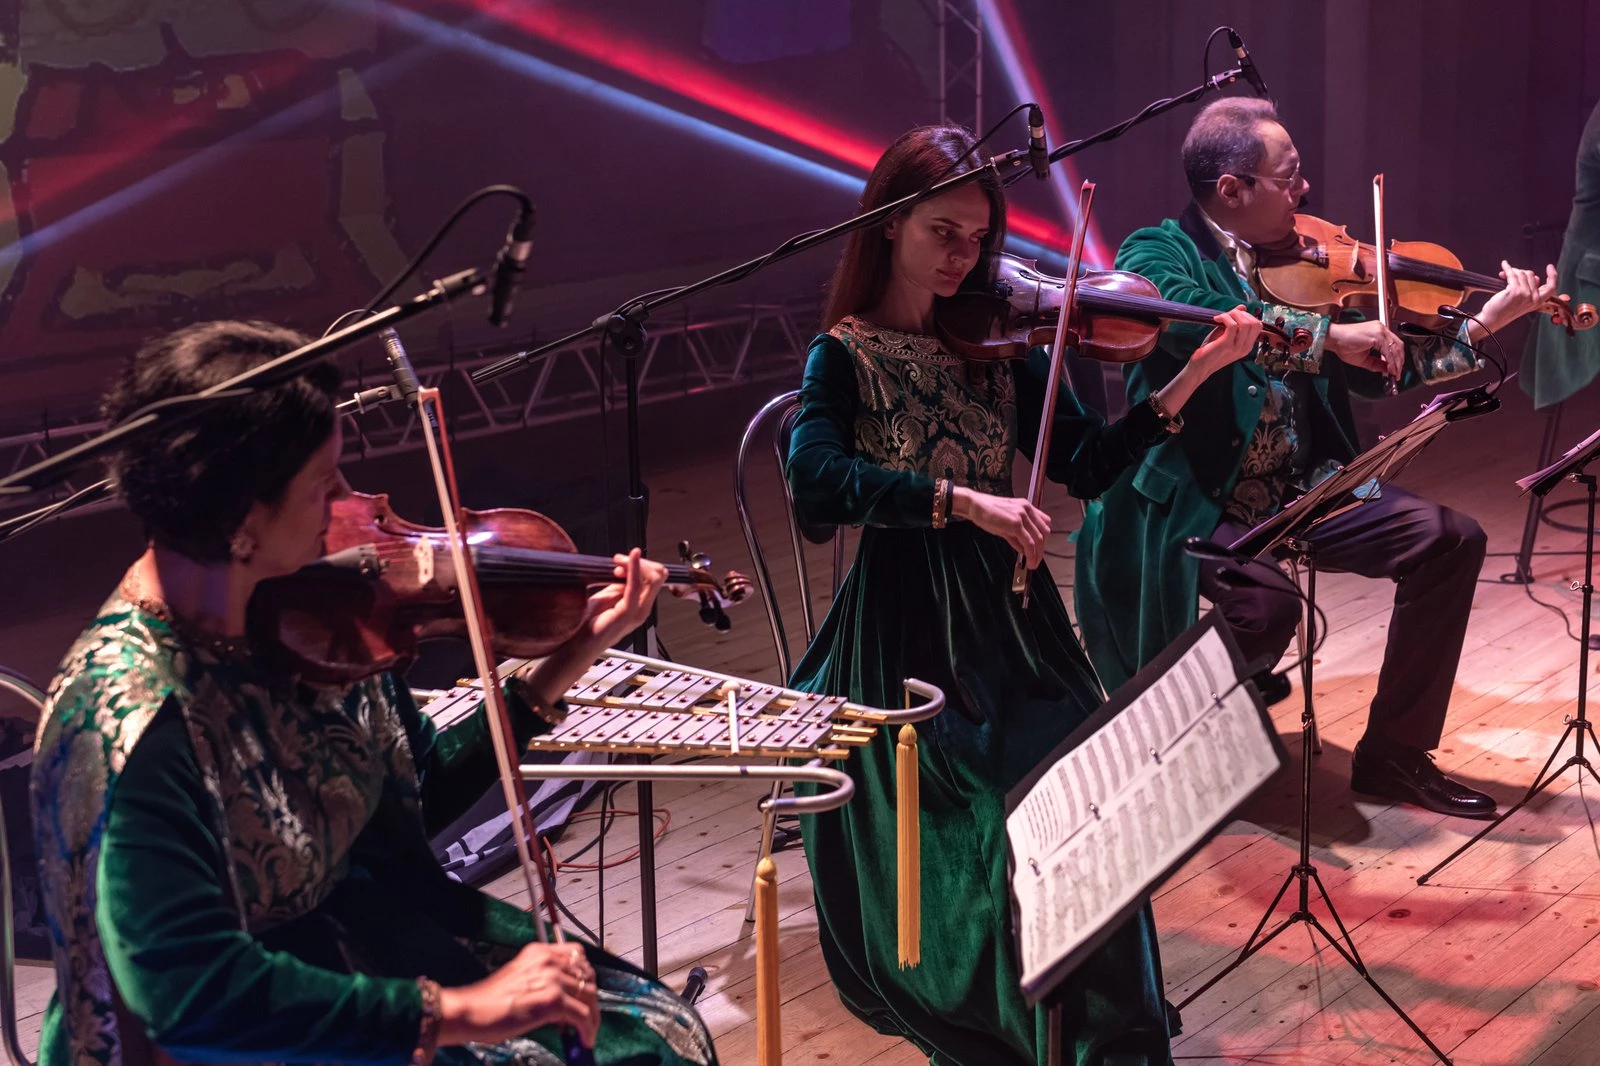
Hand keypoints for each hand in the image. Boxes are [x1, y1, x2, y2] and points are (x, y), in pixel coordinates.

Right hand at [437, 942, 598, 1047]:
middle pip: (587, 976)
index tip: (585, 992)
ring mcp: (552, 979)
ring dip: (592, 1018)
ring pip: (589, 996)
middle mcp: (548, 960)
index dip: (585, 975)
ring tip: (587, 1033)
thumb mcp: (520, 979)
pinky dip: (588, 1030)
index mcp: (539, 952)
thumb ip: (544, 982)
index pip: (577, 954)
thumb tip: (568, 1002)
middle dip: (592, 999)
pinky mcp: (552, 1001)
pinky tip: (584, 1040)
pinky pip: (583, 1015)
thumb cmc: (489, 1002)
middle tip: (589, 1017)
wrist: (470, 1011)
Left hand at [581, 548, 666, 650]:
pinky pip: (635, 586)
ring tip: (617, 564)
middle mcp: (643, 608)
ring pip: (652, 578)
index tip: (621, 560)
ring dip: (635, 564)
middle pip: (657, 575)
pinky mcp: (627, 613)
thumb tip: (627, 566)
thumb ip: (621, 583)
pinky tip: (627, 559)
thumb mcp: (609, 595)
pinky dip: (633, 568)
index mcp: (641, 604)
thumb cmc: (591, 622)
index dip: (641, 563)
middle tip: (618, 560)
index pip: (656, 576)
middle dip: (639, 561)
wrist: (580, 642)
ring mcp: (638, 611)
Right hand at [951, 488, 1049, 568]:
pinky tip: (1028, 560)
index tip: (1039, 549)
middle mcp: (1027, 509)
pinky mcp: (1016, 524)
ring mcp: (1022, 516)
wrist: (974, 505)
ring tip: (1033, 564)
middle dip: (1041, 549)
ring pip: (1038, 539)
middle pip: (1044, 532)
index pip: (1044, 524)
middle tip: (1037, 559)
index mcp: (1026, 507)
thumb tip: (1024, 549)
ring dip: (1037, 554)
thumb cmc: (986, 512)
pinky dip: (1031, 554)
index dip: (1044, 538)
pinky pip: (1028, 542)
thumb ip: (1017, 536)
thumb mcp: (1005, 523)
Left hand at [1188, 306, 1262, 375]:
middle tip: (1228, 315)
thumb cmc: (1212, 350)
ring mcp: (1237, 347)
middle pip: (1254, 323)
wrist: (1201, 366)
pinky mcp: (1226, 345)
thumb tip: (1243, 307)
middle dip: (1241, 314)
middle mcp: (1245, 347)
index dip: (1248, 316)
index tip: (1234, 316)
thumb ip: (1235, 321)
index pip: (1258, 326)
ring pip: (1245, 323)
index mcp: (1247, 345)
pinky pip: (1232, 325)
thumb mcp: (1226, 334)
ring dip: (1233, 314)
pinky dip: (1224, 318)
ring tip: (1222, 317)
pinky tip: (1216, 319)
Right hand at [1327, 320, 1403, 376]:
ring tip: (1394, 374)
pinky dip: (1391, 361)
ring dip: (1396, 363)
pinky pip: (1388, 351)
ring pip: (1395, 348)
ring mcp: (1380, 331)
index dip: (1397, 358)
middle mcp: (1381, 328)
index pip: (1394, 344)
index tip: (1396, 369)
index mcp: (1378, 331)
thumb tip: (1388, 370)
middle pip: (1398, 345)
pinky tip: (1390, 369)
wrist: (1333, 339)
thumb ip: (1377, 363)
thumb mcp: (1363, 358)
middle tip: (1397, 374)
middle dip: (1399, 361)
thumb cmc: (1343, 345)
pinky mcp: (1377, 335)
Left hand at [1477, 261, 1557, 332]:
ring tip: (1504, 274)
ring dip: (1512, 271)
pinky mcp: (1515, 292)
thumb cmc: (1505, 310)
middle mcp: (1534, 299)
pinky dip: (1507, 268)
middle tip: (1511, 272)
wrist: (1492, 319)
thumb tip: (1533, 276)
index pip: (1551, 287)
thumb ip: (1531, 290)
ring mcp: (1525, 295)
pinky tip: (1504, 265)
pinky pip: (1512, 274)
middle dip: (1521, 271)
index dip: (1553, 276)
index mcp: (1538, 302)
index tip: (1550, 267)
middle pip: (1532, 275)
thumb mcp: (1523, 302)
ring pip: (1522, 274)